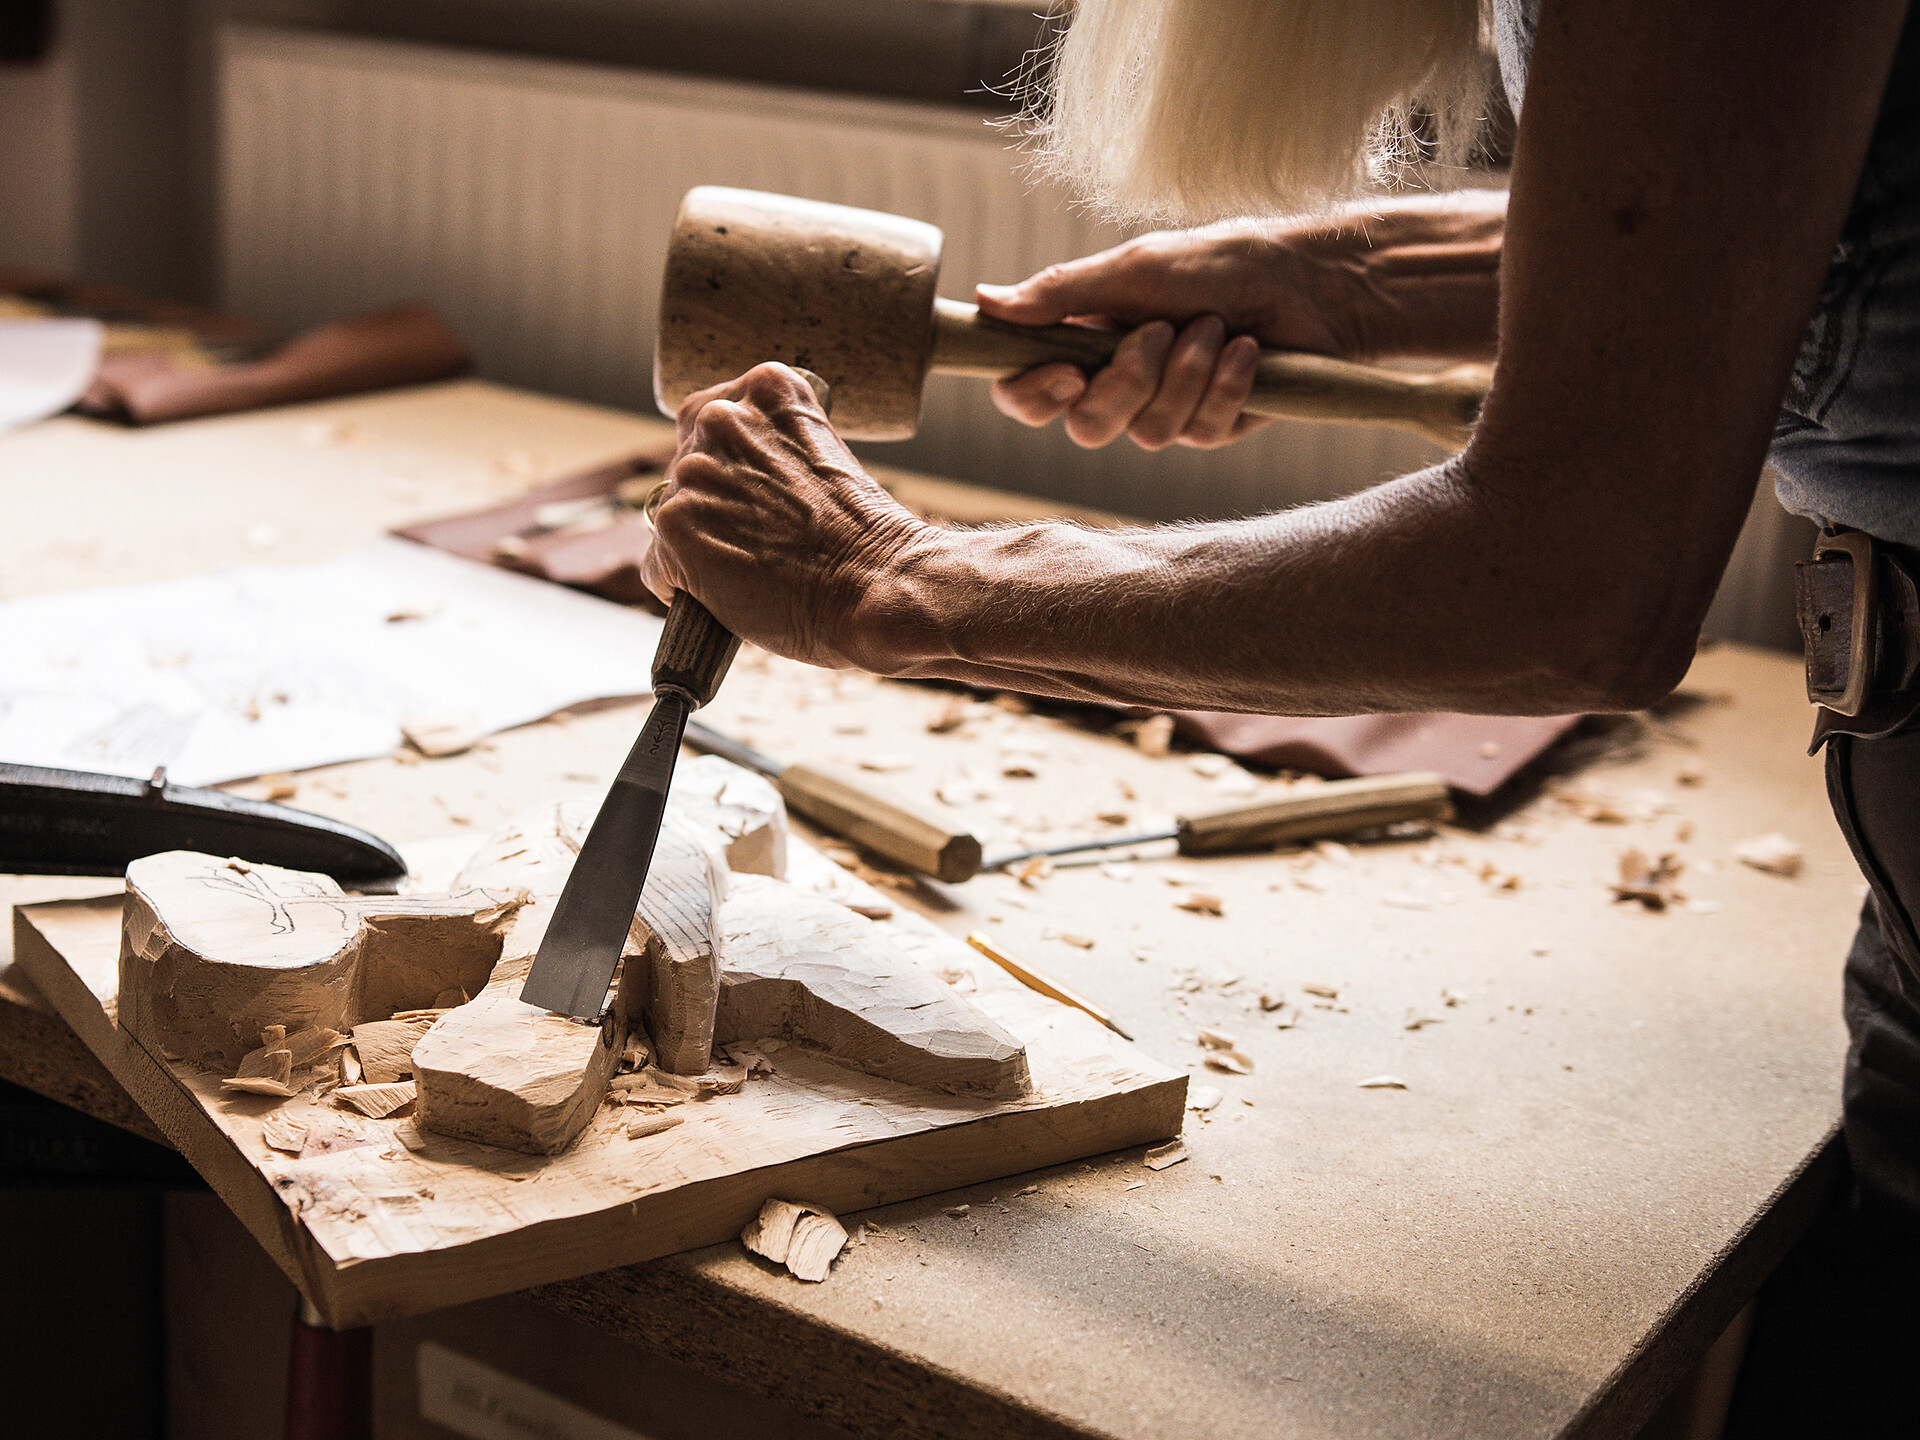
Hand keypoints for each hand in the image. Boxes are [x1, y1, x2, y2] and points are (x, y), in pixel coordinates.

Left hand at [640, 363, 935, 671]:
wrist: (881, 586)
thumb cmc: (867, 538)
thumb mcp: (825, 456)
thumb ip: (771, 449)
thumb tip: (729, 482)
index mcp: (765, 388)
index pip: (714, 422)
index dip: (735, 471)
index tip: (767, 499)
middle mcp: (721, 418)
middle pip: (688, 470)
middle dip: (715, 507)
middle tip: (766, 541)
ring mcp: (693, 474)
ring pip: (673, 519)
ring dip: (702, 549)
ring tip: (757, 571)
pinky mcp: (675, 529)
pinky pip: (658, 569)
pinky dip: (687, 591)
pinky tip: (734, 594)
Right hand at [977, 223, 1346, 449]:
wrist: (1308, 283)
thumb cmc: (1220, 263)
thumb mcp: (1135, 269)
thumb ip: (1061, 293)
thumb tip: (985, 300)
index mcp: (1085, 343)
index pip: (1028, 395)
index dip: (1034, 396)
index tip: (1065, 371)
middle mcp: (1117, 384)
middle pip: (1086, 428)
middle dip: (1127, 382)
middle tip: (1159, 332)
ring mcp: (1164, 411)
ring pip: (1147, 433)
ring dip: (1186, 373)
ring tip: (1214, 327)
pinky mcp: (1211, 428)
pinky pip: (1199, 432)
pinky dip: (1224, 385)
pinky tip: (1248, 352)